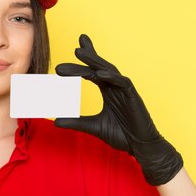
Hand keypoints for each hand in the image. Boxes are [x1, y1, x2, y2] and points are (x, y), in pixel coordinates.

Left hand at [54, 34, 182, 184]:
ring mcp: (124, 90)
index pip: (91, 72)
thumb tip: (55, 121)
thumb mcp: (93, 127)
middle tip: (73, 49)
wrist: (140, 146)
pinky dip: (111, 77)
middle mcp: (115, 87)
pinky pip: (122, 83)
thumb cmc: (122, 135)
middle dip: (87, 56)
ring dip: (94, 60)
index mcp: (108, 90)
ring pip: (109, 70)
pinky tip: (99, 73)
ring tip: (79, 52)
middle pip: (99, 67)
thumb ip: (76, 122)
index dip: (80, 65)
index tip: (63, 62)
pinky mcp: (133, 96)